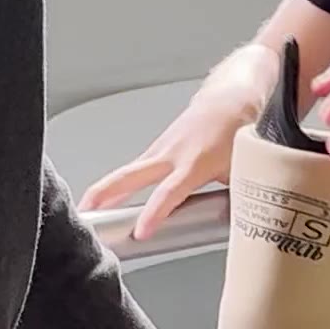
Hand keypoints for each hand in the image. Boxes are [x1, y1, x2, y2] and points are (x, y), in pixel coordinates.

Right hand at [77, 52, 275, 240]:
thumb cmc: (238, 131)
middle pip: (130, 176)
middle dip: (106, 194)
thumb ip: (237, 198)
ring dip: (104, 190)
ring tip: (86, 212)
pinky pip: (136, 169)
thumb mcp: (243, 169)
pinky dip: (118, 184)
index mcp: (195, 163)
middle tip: (86, 212)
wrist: (231, 97)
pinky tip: (107, 199)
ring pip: (128, 172)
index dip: (154, 213)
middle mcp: (172, 155)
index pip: (169, 193)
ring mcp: (162, 149)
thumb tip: (240, 228)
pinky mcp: (158, 148)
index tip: (140, 231)